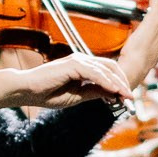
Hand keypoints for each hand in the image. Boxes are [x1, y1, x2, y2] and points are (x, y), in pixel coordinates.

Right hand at [13, 49, 129, 109]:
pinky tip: (115, 92)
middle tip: (130, 97)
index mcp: (82, 66)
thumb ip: (94, 92)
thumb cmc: (47, 93)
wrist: (27, 91)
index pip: (107, 70)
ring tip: (126, 96)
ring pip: (105, 69)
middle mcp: (81, 60)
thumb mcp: (77, 96)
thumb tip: (112, 93)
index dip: (119, 82)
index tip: (127, 97)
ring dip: (118, 84)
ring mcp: (77, 60)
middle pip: (110, 66)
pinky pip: (95, 73)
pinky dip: (107, 82)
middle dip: (123, 81)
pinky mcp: (72, 65)